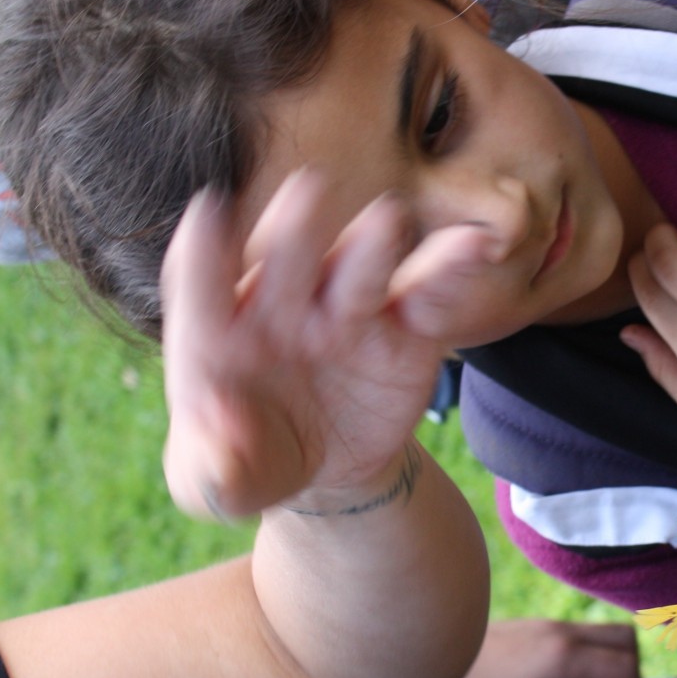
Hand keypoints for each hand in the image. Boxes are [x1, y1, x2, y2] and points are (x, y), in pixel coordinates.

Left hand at [160, 173, 464, 519]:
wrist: (325, 467)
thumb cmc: (252, 462)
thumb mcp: (217, 485)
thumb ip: (211, 474)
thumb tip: (223, 447)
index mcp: (218, 333)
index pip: (201, 286)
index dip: (205, 253)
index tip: (208, 213)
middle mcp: (280, 305)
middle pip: (286, 257)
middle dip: (297, 228)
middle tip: (309, 192)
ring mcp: (345, 312)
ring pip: (359, 267)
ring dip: (372, 244)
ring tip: (390, 221)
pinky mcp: (405, 330)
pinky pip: (429, 295)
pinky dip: (452, 269)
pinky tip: (475, 245)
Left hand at [431, 619, 644, 677]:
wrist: (435, 660)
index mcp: (565, 656)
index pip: (624, 667)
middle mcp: (564, 632)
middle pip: (625, 638)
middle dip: (631, 673)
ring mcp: (551, 624)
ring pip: (604, 633)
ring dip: (612, 663)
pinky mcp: (539, 624)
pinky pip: (583, 634)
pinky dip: (593, 656)